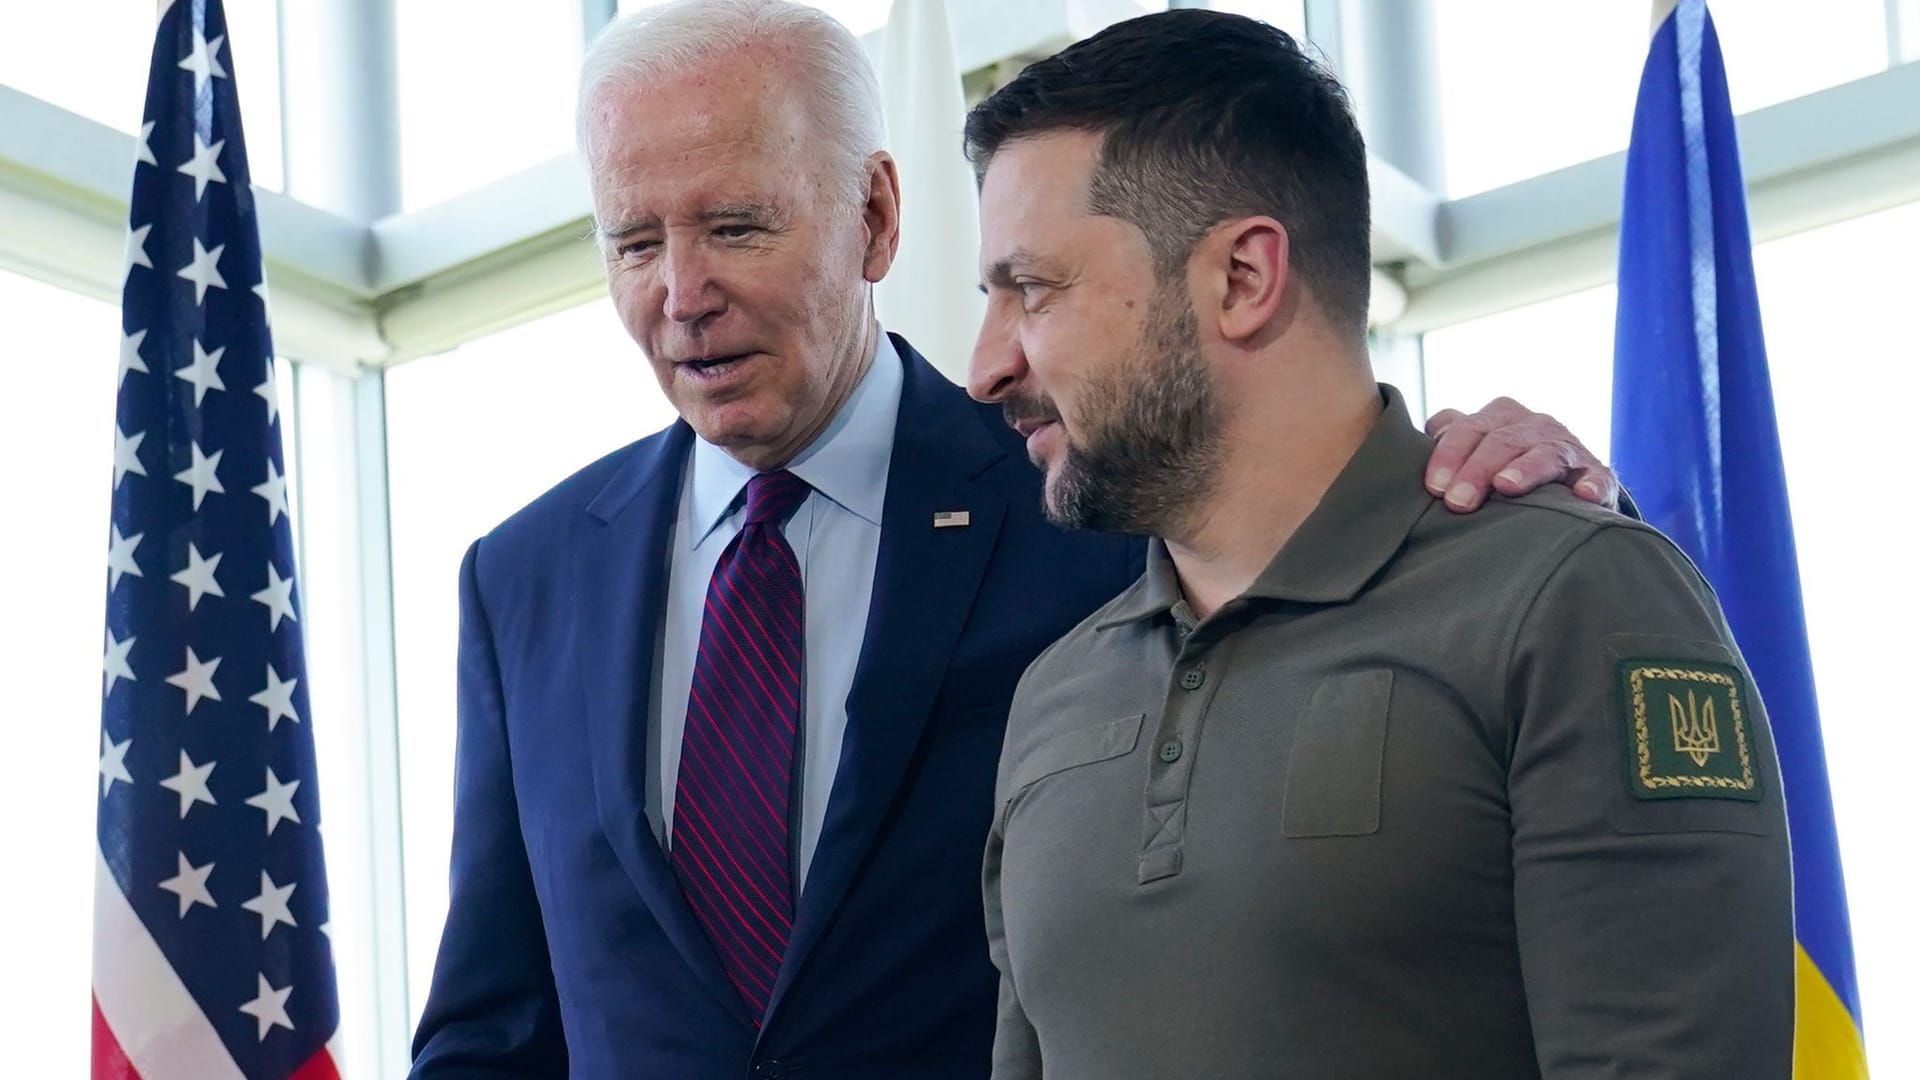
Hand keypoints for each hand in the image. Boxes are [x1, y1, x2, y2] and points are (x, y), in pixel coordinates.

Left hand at [1423, 397, 1617, 512]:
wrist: (1566, 487)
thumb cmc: (1504, 469)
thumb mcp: (1475, 451)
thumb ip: (1446, 444)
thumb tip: (1403, 451)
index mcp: (1498, 418)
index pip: (1467, 427)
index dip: (1447, 453)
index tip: (1433, 486)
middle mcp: (1532, 426)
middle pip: (1500, 440)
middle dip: (1476, 469)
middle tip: (1457, 502)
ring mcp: (1566, 449)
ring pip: (1544, 453)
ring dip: (1525, 469)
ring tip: (1506, 486)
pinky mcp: (1596, 475)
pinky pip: (1597, 479)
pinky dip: (1592, 486)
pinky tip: (1582, 496)